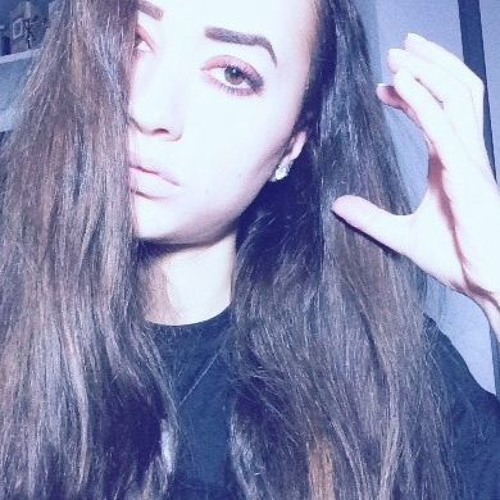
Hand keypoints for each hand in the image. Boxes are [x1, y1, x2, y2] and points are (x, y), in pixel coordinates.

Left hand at [332, 33, 499, 335]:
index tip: (383, 87)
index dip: (412, 94)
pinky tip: (401, 85)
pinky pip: (444, 129)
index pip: (436, 113)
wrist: (488, 283)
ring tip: (399, 55)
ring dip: (427, 71)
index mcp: (451, 163)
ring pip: (456, 97)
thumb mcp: (402, 236)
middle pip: (454, 92)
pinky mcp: (468, 176)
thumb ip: (371, 219)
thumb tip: (338, 206)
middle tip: (398, 49)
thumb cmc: (459, 258)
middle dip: (428, 65)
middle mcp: (464, 154)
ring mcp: (469, 161)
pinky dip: (422, 103)